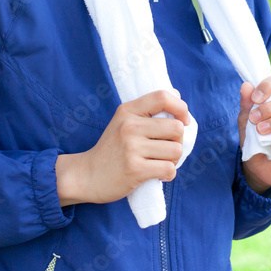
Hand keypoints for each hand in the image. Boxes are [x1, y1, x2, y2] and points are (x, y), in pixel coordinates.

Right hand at [55, 90, 190, 205]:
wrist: (87, 175)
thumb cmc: (111, 148)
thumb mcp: (123, 121)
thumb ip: (147, 110)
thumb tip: (177, 95)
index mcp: (128, 111)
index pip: (162, 97)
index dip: (180, 107)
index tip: (183, 120)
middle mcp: (130, 126)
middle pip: (176, 128)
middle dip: (178, 141)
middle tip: (167, 149)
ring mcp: (132, 148)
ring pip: (176, 151)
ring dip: (173, 160)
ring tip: (160, 162)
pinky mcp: (135, 169)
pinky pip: (169, 169)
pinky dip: (168, 174)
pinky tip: (157, 174)